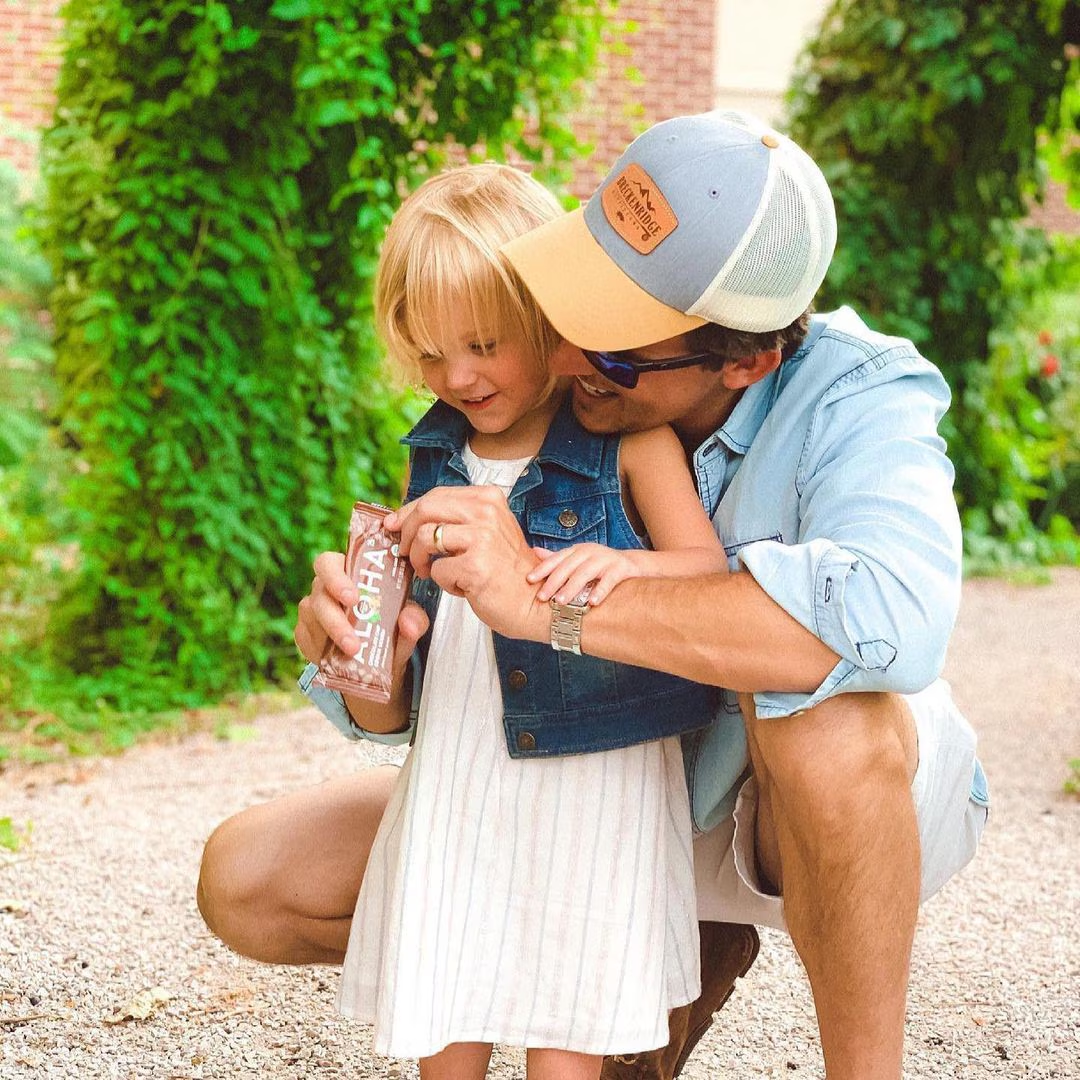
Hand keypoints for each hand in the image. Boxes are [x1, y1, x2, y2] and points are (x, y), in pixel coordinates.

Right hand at [294, 550, 428, 678]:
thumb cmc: (393, 629)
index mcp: (348, 572)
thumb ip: (414, 619)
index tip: (353, 598)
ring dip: (332, 637)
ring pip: (312, 618)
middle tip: (353, 639)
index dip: (336, 578)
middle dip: (334, 617)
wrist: (380, 663)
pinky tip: (337, 657)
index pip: (329, 563)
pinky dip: (321, 649)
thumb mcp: (409, 624)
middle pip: (318, 593)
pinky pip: (305, 639)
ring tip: (354, 652)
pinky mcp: (304, 633)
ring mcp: (312, 611)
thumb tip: (409, 624)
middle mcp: (325, 588)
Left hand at [384, 486, 546, 642]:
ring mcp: (482, 538)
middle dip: (405, 530)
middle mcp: (486, 512)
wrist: (534, 602)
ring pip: (425, 537)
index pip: (436, 495)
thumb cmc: (505, 571)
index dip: (409, 510)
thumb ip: (456, 519)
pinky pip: (436, 570)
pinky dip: (443, 582)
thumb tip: (404, 519)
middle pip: (426, 509)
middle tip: (402, 550)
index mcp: (488, 498)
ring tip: (427, 572)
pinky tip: (461, 586)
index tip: (394, 524)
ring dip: (419, 559)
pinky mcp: (475, 566)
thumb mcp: (486, 531)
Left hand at [526, 543, 639, 604]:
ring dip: (572, 587)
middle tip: (542, 597)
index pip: (557, 559)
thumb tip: (535, 551)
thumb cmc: (601, 565)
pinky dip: (600, 590)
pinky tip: (592, 602)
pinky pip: (609, 580)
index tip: (529, 580)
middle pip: (568, 566)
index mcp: (577, 551)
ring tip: (561, 602)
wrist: (633, 564)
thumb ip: (558, 558)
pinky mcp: (621, 568)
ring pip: (585, 572)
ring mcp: (606, 559)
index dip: (543, 569)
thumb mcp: (579, 560)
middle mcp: (589, 552)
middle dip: (554, 582)